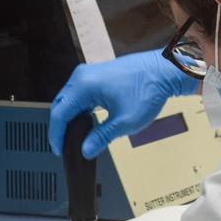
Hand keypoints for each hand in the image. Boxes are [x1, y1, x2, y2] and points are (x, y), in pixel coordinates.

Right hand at [49, 51, 199, 159]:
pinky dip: (78, 109)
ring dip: (69, 118)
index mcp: (84, 85)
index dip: (56, 135)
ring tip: (73, 138)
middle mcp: (82, 76)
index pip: (60, 114)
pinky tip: (85, 122)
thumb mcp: (124, 121)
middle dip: (60, 127)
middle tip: (63, 147)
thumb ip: (101, 137)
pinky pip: (80, 93)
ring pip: (69, 99)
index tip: (58, 150)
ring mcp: (89, 73)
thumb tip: (85, 150)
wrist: (164, 70)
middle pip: (61, 105)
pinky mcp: (97, 74)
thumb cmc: (148, 90)